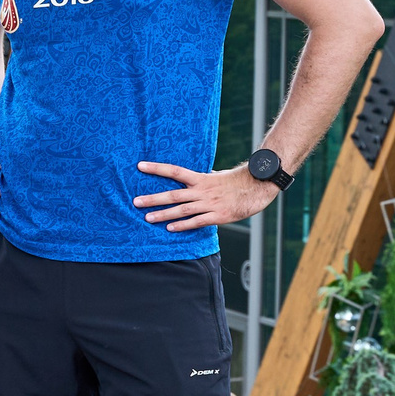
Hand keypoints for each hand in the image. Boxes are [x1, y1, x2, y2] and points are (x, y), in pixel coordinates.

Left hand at [134, 161, 280, 230]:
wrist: (258, 187)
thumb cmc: (238, 181)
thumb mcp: (218, 176)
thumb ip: (204, 178)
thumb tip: (196, 177)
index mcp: (201, 178)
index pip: (174, 171)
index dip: (157, 168)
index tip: (140, 166)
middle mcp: (202, 191)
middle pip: (173, 194)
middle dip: (153, 198)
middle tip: (135, 202)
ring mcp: (209, 204)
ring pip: (182, 210)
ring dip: (163, 214)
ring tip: (147, 218)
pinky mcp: (218, 216)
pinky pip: (197, 222)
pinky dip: (182, 226)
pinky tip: (170, 229)